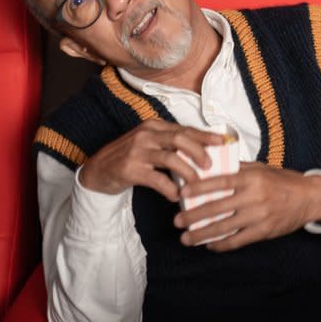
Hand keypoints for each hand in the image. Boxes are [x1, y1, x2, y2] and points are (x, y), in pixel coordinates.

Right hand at [77, 120, 226, 200]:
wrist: (97, 171)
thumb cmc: (130, 158)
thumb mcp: (150, 144)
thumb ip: (171, 145)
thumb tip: (203, 152)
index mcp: (154, 126)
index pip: (185, 129)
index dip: (205, 136)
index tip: (223, 142)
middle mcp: (146, 135)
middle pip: (180, 139)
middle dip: (199, 151)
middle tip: (210, 165)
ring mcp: (137, 152)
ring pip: (170, 158)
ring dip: (188, 172)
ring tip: (197, 183)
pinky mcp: (129, 170)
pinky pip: (156, 179)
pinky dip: (169, 188)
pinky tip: (176, 196)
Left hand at [174, 163, 320, 250]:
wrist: (310, 198)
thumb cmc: (284, 181)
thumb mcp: (263, 169)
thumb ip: (240, 169)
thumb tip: (213, 168)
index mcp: (253, 178)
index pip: (221, 182)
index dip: (199, 188)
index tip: (182, 193)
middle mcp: (255, 196)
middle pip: (217, 207)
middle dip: (194, 216)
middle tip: (177, 222)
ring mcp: (259, 215)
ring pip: (224, 227)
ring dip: (202, 235)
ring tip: (186, 239)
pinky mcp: (264, 231)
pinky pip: (238, 240)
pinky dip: (221, 244)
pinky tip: (210, 245)